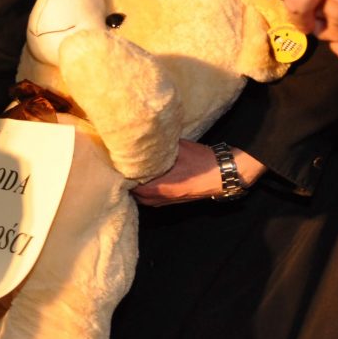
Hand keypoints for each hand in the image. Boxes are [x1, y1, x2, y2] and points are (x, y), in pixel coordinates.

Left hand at [133, 140, 264, 205]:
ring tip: (129, 170)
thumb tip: (141, 136)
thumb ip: (158, 146)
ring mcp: (164, 202)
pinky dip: (144, 189)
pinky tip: (143, 177)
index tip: (115, 162)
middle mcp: (158, 199)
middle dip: (125, 179)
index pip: (128, 184)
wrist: (223, 174)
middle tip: (120, 164)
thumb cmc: (200, 161)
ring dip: (135, 185)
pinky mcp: (169, 201)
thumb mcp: (178, 148)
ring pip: (140, 197)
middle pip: (131, 192)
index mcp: (158, 187)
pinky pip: (149, 197)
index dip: (120, 172)